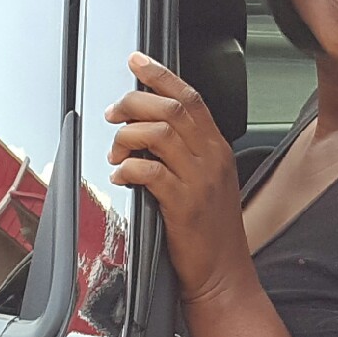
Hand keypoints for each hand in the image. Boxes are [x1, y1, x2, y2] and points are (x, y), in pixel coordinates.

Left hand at [106, 52, 253, 305]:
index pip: (190, 98)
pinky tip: (121, 176)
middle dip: (133, 103)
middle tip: (113, 114)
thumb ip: (188, 152)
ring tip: (116, 153)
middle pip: (170, 108)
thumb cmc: (211, 232)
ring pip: (158, 134)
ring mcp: (199, 181)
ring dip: (127, 137)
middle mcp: (211, 159)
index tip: (137, 61)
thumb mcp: (209, 182)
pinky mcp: (183, 205)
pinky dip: (128, 169)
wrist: (223, 274)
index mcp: (217, 149)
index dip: (160, 75)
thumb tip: (150, 128)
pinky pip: (149, 171)